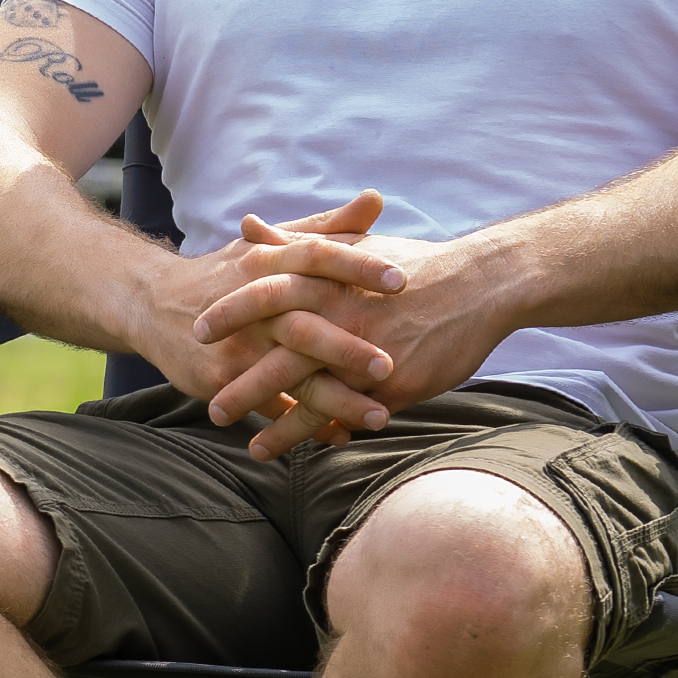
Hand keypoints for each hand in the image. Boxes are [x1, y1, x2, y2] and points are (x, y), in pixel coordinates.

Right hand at [110, 194, 410, 455]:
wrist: (152, 303)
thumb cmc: (226, 272)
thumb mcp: (269, 244)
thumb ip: (327, 227)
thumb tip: (376, 199)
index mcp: (268, 262)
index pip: (316, 258)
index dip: (357, 267)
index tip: (402, 280)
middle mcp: (252, 303)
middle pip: (302, 325)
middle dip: (346, 348)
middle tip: (391, 365)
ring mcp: (236, 345)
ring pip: (289, 375)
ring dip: (334, 400)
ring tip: (379, 416)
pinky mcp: (220, 378)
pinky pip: (268, 406)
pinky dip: (303, 425)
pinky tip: (340, 435)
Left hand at [190, 199, 526, 459]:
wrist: (481, 284)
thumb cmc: (411, 264)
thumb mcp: (348, 247)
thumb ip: (292, 240)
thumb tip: (246, 225)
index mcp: (327, 279)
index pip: (265, 293)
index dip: (230, 312)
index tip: (196, 330)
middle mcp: (342, 316)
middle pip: (280, 355)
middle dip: (243, 386)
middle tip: (210, 409)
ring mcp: (368, 353)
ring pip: (315, 396)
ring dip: (281, 426)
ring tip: (252, 449)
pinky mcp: (395, 383)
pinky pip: (354, 415)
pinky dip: (331, 434)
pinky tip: (311, 452)